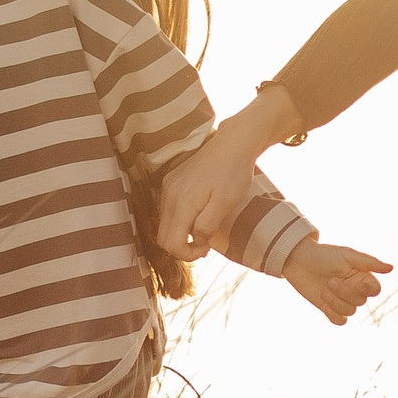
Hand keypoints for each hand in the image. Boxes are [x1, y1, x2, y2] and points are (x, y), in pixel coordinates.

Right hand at [158, 88, 304, 257]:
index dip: (187, 254)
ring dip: (180, 233)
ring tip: (204, 229)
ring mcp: (168, 186)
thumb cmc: (234, 171)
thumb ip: (207, 225)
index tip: (206, 248)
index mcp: (182, 202)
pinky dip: (179, 219)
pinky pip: (167, 209)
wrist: (233, 142)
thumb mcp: (226, 202)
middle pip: (163, 236)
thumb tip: (196, 239)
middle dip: (182, 247)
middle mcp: (169, 194)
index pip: (171, 243)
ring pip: (164, 223)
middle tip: (205, 244)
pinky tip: (198, 215)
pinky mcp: (171, 180)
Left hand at [281, 238, 391, 325]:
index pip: (375, 291)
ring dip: (336, 302)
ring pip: (350, 312)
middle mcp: (354, 290)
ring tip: (324, 289)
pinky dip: (333, 315)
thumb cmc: (324, 255)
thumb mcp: (347, 255)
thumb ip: (369, 262)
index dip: (366, 290)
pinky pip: (340, 321)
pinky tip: (325, 303)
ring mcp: (342, 300)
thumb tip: (391, 268)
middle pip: (361, 302)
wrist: (298, 261)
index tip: (354, 282)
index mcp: (362, 276)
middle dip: (344, 293)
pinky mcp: (329, 309)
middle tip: (330, 280)